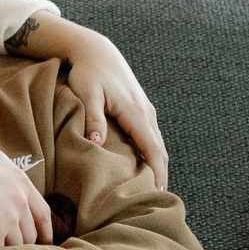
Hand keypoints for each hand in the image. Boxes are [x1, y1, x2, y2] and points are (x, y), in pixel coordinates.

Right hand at [0, 142, 52, 245]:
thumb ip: (1, 168)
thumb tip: (2, 174)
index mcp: (19, 180)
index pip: (42, 211)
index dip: (45, 229)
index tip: (44, 240)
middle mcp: (19, 200)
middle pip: (30, 232)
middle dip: (23, 241)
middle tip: (14, 247)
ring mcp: (8, 218)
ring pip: (16, 244)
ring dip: (6, 247)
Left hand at [8, 14, 167, 189]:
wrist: (95, 50)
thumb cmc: (87, 72)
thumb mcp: (87, 93)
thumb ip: (92, 118)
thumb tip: (97, 143)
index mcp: (134, 111)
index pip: (152, 148)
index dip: (158, 172)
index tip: (159, 193)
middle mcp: (145, 112)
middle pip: (159, 149)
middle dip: (161, 173)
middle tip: (157, 199)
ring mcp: (145, 109)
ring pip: (156, 142)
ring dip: (157, 163)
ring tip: (151, 188)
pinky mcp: (140, 108)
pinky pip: (150, 135)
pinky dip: (151, 151)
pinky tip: (144, 165)